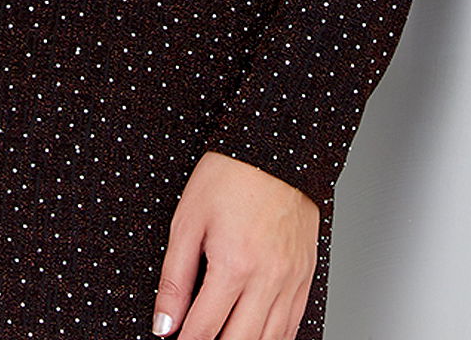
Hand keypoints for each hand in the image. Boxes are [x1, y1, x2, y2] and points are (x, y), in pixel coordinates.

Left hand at [152, 151, 318, 339]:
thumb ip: (174, 279)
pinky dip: (273, 338)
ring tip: (221, 337)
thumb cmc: (229, 177)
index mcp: (234, 266)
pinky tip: (256, 335)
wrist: (273, 149)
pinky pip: (293, 324)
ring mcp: (291, 281)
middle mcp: (267, 280)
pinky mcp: (305, 276)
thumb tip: (164, 323)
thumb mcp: (188, 222)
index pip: (204, 330)